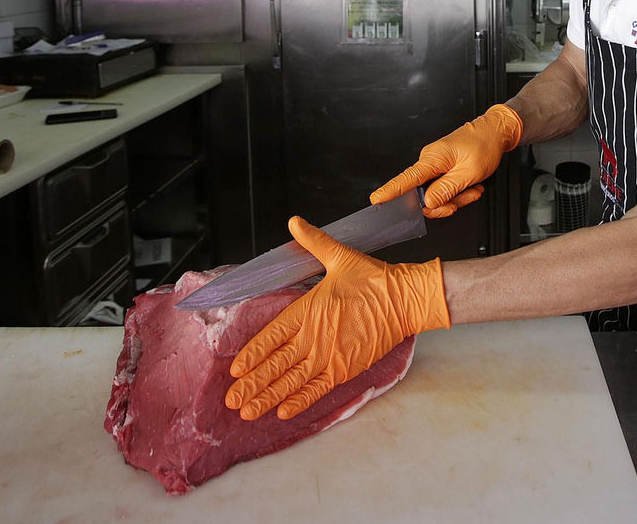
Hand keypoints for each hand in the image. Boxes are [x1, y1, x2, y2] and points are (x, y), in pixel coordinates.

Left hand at [224, 216, 449, 420]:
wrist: (404, 300)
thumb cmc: (373, 279)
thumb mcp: (339, 257)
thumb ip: (313, 242)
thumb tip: (295, 223)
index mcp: (308, 310)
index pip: (271, 336)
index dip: (252, 354)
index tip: (235, 369)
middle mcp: (314, 337)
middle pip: (275, 365)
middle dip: (251, 384)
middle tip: (231, 401)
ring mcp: (329, 356)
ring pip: (291, 382)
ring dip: (267, 397)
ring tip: (247, 411)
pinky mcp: (345, 369)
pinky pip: (317, 389)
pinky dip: (299, 401)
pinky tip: (283, 412)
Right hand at [370, 104, 522, 217]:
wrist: (495, 131)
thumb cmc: (485, 145)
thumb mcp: (469, 172)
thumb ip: (447, 189)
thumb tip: (427, 202)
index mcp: (433, 159)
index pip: (407, 178)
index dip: (390, 190)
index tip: (377, 199)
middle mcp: (430, 160)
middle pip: (425, 195)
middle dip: (447, 202)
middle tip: (467, 196)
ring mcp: (436, 164)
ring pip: (438, 194)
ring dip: (458, 196)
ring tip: (473, 187)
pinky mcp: (442, 167)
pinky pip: (445, 187)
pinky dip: (459, 191)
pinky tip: (471, 185)